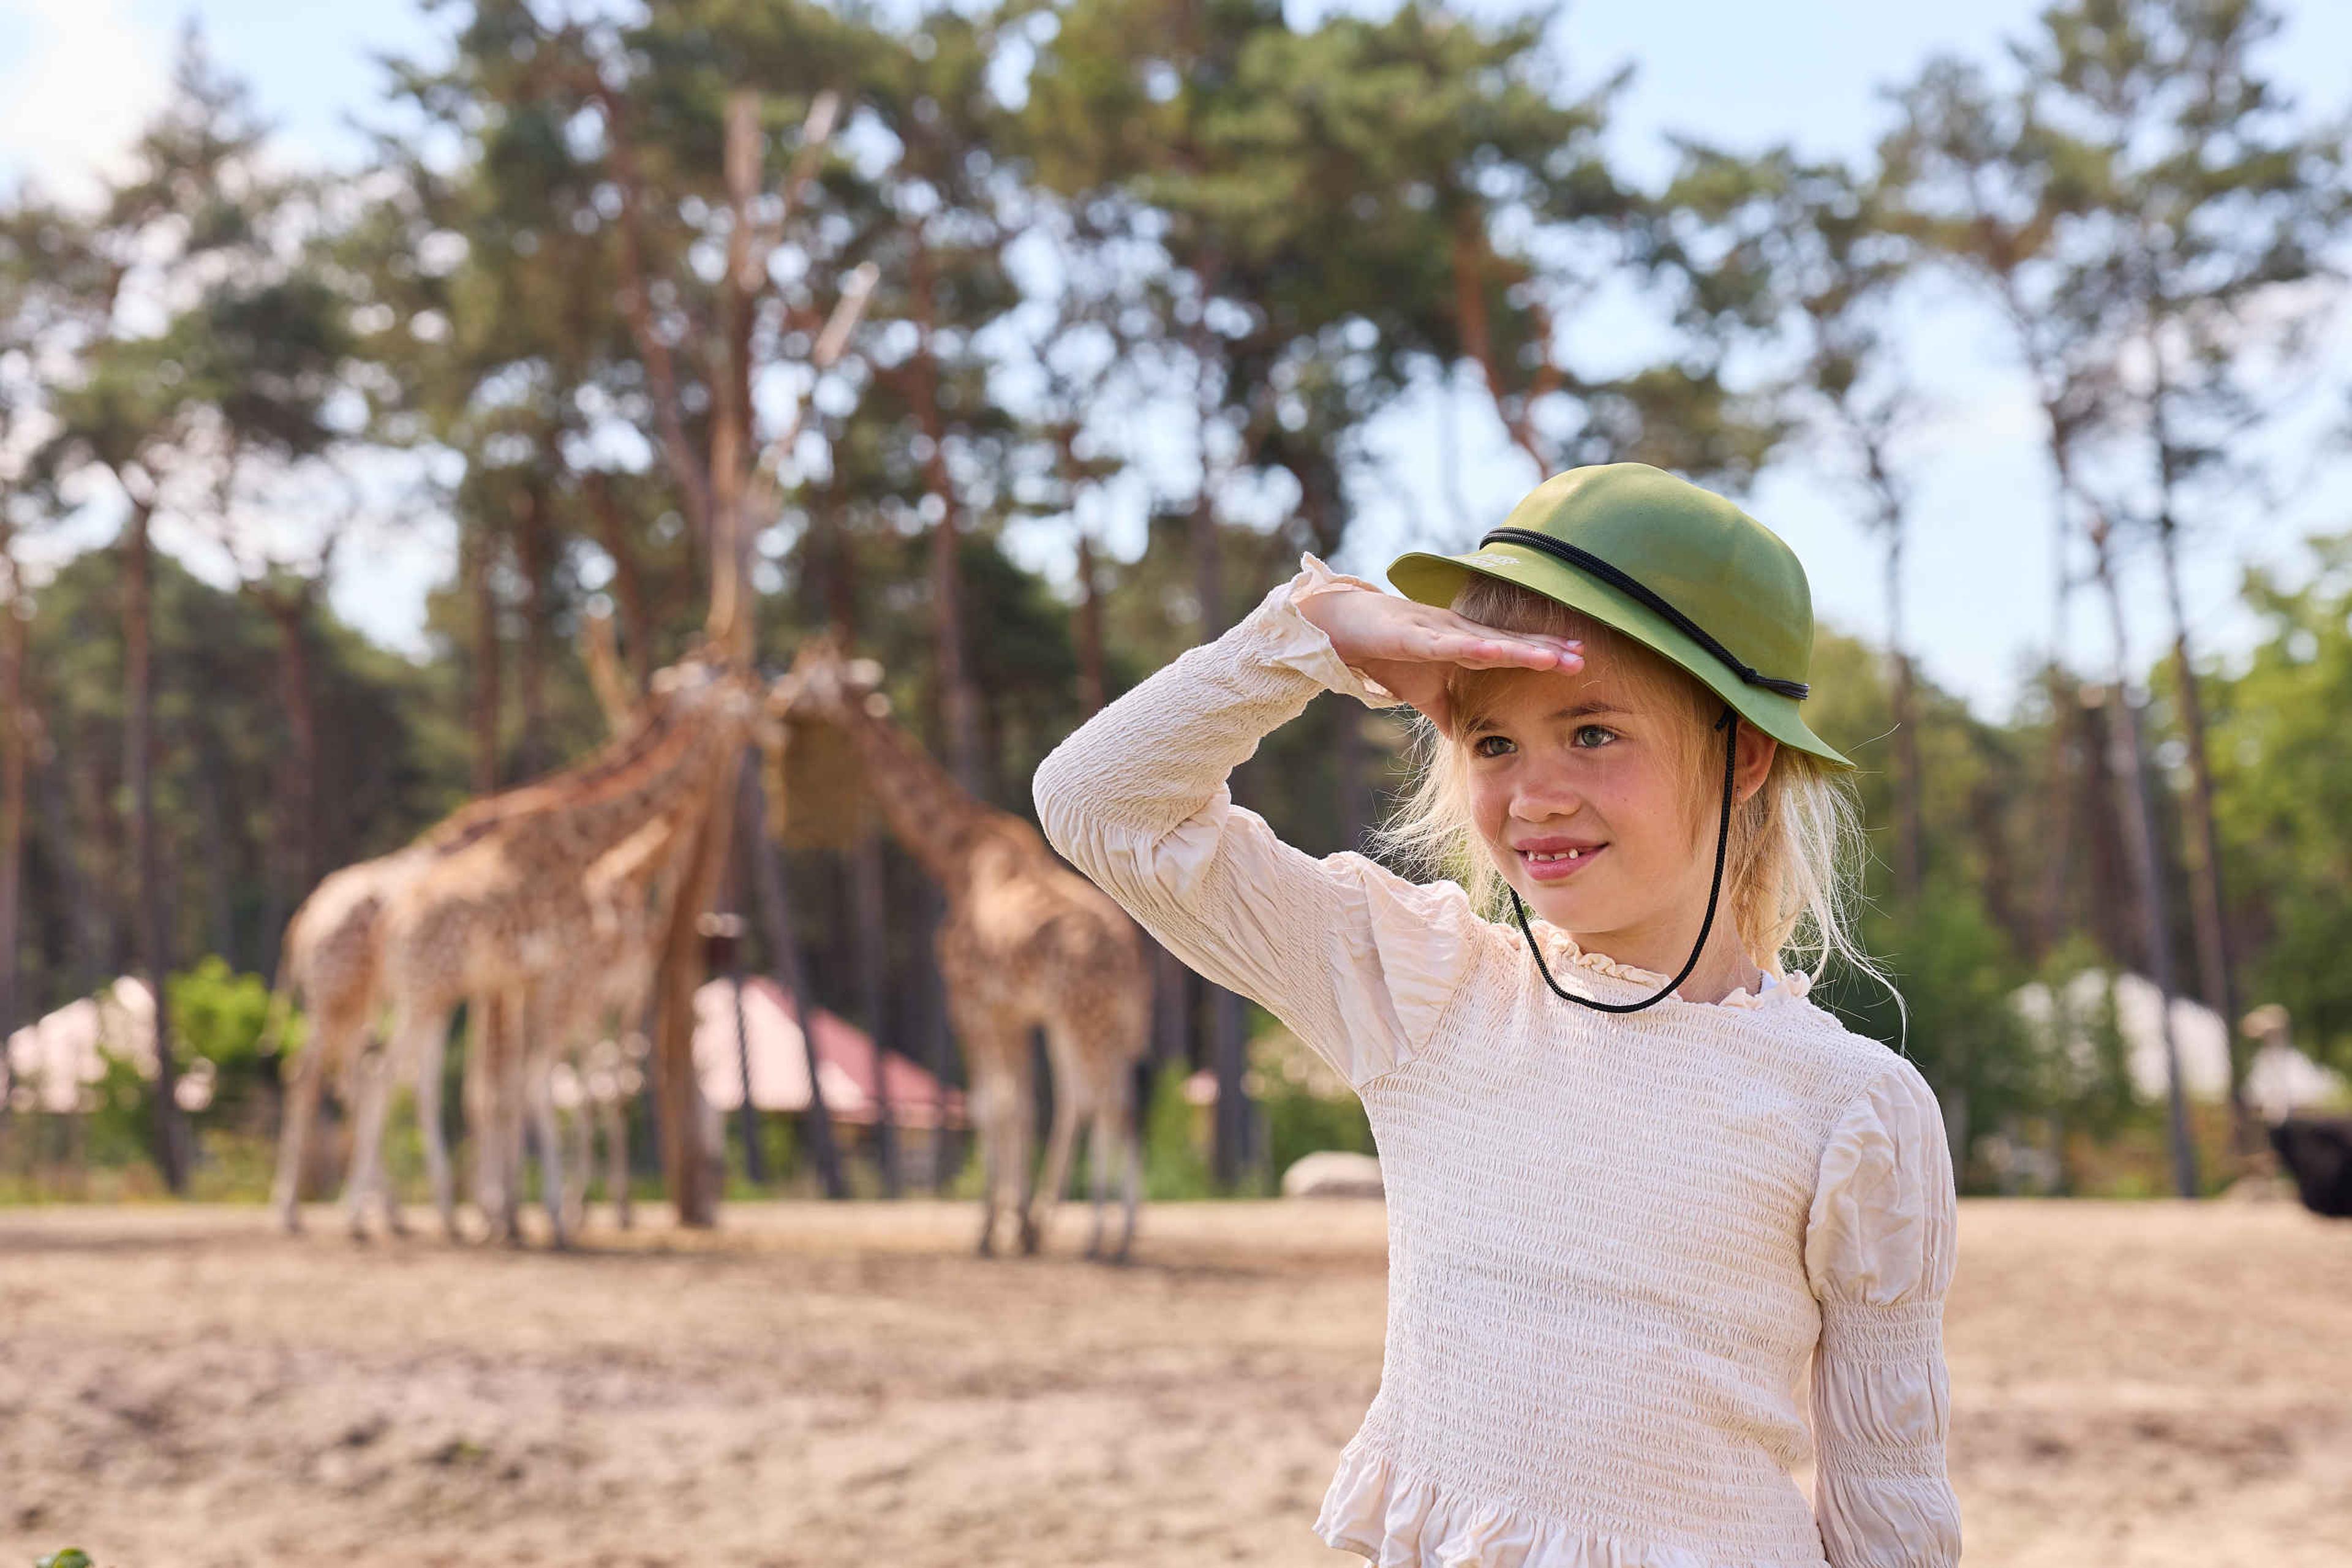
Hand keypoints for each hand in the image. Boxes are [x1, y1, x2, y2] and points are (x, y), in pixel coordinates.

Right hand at [1294, 584, 1581, 734]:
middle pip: (1512, 644)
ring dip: (1523, 650)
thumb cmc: (1388, 654)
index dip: (1546, 656)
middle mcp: (1460, 635)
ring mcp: (1440, 632)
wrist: (1344, 628)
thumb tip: (1468, 741)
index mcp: (1466, 647)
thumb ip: (1448, 713)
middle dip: (1548, 652)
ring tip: (1555, 658)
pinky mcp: (1415, 636)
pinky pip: (1447, 645)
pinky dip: (1472, 648)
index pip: (1514, 652)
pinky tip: (1495, 652)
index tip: (1581, 662)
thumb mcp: (1425, 692)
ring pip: (1489, 643)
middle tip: (1584, 659)